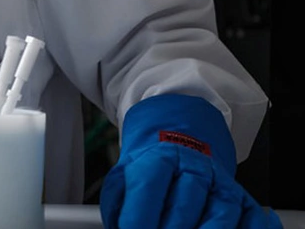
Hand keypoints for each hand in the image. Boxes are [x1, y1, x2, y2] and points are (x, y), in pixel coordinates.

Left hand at [100, 94, 281, 228]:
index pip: (150, 185)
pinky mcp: (246, 203)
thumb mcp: (122, 179)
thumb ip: (115, 206)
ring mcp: (223, 186)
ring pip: (219, 220)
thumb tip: (118, 227)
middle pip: (184, 207)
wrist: (183, 146)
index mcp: (161, 157)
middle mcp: (196, 169)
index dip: (138, 216)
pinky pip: (252, 223)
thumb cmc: (150, 171)